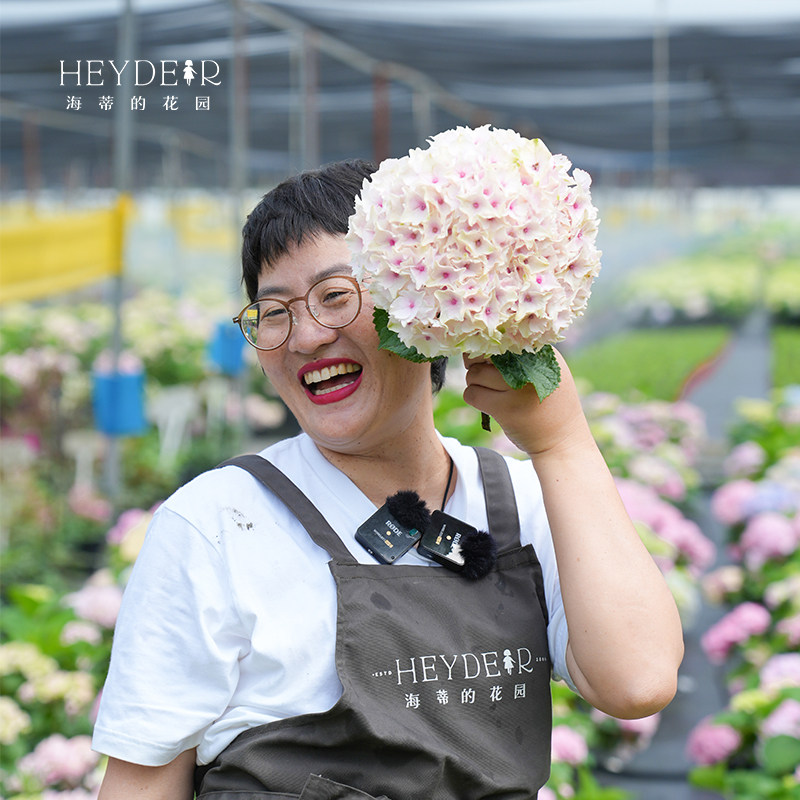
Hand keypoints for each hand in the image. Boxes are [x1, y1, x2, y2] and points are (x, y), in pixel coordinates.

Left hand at [462, 350, 590, 456]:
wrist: (563, 440)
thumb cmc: (549, 404)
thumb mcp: (545, 372)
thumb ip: (520, 357)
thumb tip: (477, 346)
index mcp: (540, 352)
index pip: (501, 338)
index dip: (487, 348)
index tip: (488, 360)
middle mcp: (529, 366)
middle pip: (482, 354)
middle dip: (476, 366)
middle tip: (485, 378)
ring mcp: (517, 387)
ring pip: (473, 374)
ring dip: (474, 384)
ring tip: (490, 393)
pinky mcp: (506, 408)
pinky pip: (472, 394)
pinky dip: (473, 398)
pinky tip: (487, 405)